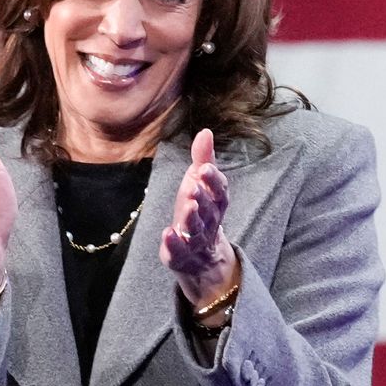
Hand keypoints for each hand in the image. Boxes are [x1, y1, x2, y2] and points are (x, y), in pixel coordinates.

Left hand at [159, 128, 234, 306]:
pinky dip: (174, 243)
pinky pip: (179, 250)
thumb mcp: (199, 183)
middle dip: (202, 198)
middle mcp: (209, 220)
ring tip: (187, 208)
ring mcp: (196, 239)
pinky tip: (167, 233)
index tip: (204, 168)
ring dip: (192, 218)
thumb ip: (202, 159)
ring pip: (196, 229)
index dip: (213, 180)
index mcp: (216, 202)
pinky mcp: (181, 255)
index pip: (219, 190)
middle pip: (208, 209)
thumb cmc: (199, 210)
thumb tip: (206, 131)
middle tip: (194, 188)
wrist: (200, 255)